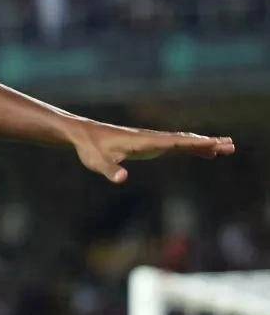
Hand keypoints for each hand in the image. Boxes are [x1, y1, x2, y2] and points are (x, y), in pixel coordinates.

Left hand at [70, 120, 234, 183]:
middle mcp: (151, 138)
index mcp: (144, 141)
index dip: (195, 144)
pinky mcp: (148, 144)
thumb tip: (122, 179)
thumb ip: (111, 171)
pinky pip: (175, 146)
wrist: (83, 135)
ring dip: (203, 144)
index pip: (174, 142)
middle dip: (207, 143)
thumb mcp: (97, 163)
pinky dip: (191, 148)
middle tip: (231, 146)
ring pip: (182, 142)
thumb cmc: (90, 149)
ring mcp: (151, 140)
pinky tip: (203, 152)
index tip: (215, 143)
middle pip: (184, 140)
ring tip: (226, 147)